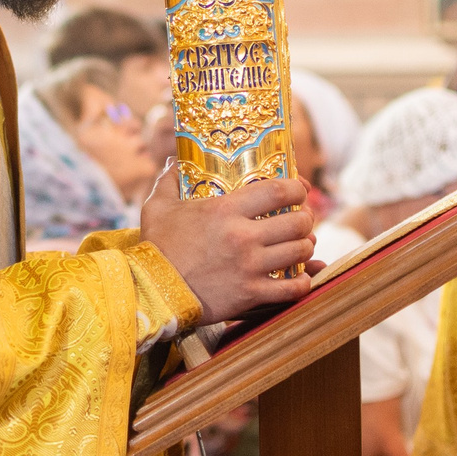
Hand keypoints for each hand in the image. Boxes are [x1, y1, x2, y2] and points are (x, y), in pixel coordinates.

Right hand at [139, 167, 314, 323]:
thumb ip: (169, 180)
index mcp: (226, 210)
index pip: (278, 190)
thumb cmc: (155, 247)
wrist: (150, 292)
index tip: (300, 189)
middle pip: (297, 222)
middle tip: (302, 220)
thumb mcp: (157, 207)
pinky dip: (302, 282)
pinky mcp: (250, 293)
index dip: (298, 187)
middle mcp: (243, 236)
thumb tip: (175, 162)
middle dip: (306, 219)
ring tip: (301, 246)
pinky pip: (292, 288)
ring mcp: (249, 266)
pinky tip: (299, 278)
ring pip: (300, 252)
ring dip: (306, 247)